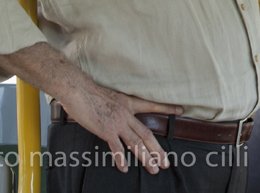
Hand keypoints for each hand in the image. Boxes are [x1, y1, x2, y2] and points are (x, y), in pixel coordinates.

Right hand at [59, 84, 183, 173]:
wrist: (79, 90)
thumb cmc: (91, 92)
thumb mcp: (111, 95)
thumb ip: (118, 106)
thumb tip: (118, 113)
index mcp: (129, 103)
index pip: (152, 105)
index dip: (167, 108)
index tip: (180, 110)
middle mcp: (127, 114)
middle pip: (147, 133)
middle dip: (157, 150)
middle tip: (165, 162)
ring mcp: (117, 123)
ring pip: (136, 143)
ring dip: (145, 158)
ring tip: (153, 169)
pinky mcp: (106, 130)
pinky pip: (116, 147)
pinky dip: (121, 158)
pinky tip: (125, 168)